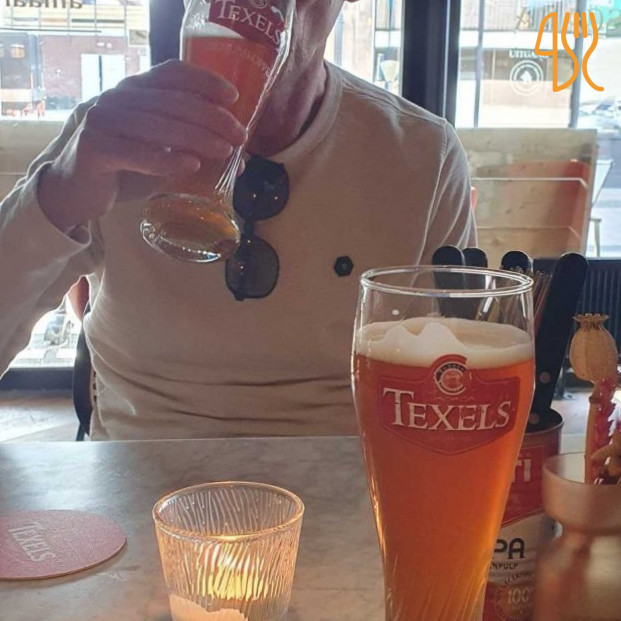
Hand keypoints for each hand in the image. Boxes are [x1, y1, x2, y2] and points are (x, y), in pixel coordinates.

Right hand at [38, 60, 246, 234]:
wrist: (76, 190)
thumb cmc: (123, 169)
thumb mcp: (162, 155)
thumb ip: (193, 151)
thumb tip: (240, 161)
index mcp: (134, 91)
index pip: (171, 73)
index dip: (204, 81)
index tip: (233, 98)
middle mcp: (117, 98)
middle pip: (172, 101)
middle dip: (212, 118)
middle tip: (240, 135)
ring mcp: (103, 120)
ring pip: (157, 126)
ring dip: (196, 138)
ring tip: (224, 151)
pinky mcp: (94, 148)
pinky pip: (136, 152)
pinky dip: (166, 160)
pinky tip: (191, 166)